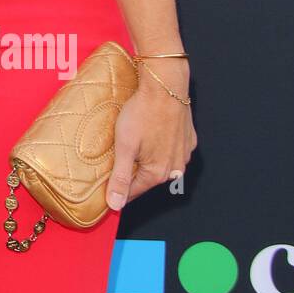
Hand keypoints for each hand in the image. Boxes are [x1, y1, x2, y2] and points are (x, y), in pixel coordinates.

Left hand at [107, 60, 196, 209]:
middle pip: (147, 178)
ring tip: (132, 148)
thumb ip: (121, 177)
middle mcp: (176, 168)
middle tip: (115, 162)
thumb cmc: (142, 114)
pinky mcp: (188, 139)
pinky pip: (171, 150)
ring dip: (147, 160)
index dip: (117, 190)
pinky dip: (160, 148)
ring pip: (161, 164)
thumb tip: (115, 205)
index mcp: (158, 173)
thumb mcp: (125, 147)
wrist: (165, 87)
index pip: (133, 191)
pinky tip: (150, 137)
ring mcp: (184, 153)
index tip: (105, 190)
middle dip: (132, 173)